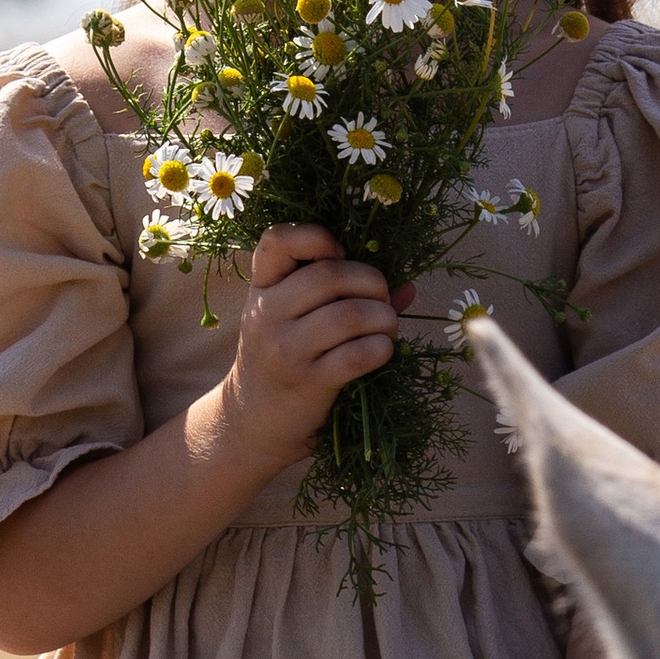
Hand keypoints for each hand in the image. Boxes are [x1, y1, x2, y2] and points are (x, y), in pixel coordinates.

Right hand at [220, 225, 414, 470]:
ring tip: (387, 327)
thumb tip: (407, 288)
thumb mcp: (292, 320)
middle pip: (330, 275)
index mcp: (261, 288)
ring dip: (384, 317)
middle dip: (372, 282)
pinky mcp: (308, 382)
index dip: (315, 236)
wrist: (252, 422)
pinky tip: (382, 351)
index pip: (277, 240)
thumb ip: (340, 295)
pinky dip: (381, 348)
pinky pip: (358, 355)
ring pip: (350, 315)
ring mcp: (285, 349)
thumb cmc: (283, 361)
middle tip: (381, 300)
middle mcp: (267, 314)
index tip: (339, 255)